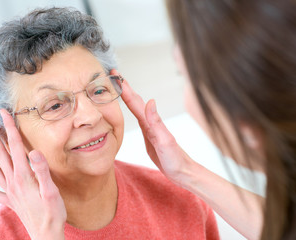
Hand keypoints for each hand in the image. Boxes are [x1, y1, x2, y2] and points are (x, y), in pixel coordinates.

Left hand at [0, 109, 65, 239]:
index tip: (4, 115)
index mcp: (23, 176)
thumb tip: (33, 152)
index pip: (15, 146)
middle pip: (1, 154)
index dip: (9, 129)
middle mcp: (13, 182)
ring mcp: (10, 192)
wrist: (46, 234)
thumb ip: (42, 170)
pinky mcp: (10, 201)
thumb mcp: (51, 190)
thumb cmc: (52, 213)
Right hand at [117, 70, 194, 185]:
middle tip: (113, 75)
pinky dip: (131, 109)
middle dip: (124, 88)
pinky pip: (137, 118)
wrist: (183, 172)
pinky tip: (130, 108)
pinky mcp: (148, 135)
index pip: (135, 102)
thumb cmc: (175, 159)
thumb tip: (150, 101)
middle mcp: (150, 123)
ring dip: (127, 96)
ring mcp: (149, 128)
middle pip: (134, 101)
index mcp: (151, 123)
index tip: (115, 75)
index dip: (124, 88)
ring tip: (118, 87)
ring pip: (135, 108)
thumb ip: (157, 123)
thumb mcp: (165, 142)